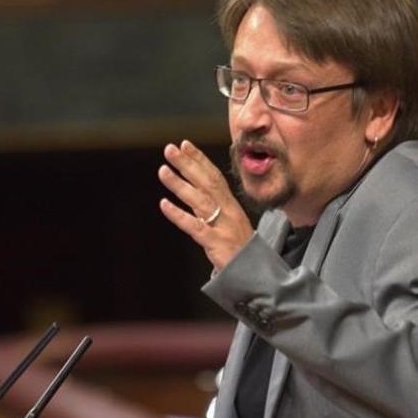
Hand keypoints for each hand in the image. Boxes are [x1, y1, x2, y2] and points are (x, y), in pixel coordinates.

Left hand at [159, 140, 253, 271]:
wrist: (254, 273)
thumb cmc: (240, 248)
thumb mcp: (230, 222)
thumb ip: (215, 207)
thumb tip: (196, 190)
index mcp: (231, 205)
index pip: (214, 176)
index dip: (199, 159)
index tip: (185, 145)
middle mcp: (228, 211)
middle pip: (207, 183)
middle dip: (188, 164)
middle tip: (170, 149)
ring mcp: (222, 226)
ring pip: (199, 200)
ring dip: (180, 184)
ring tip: (163, 170)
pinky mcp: (215, 243)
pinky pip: (195, 226)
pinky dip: (179, 215)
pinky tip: (164, 204)